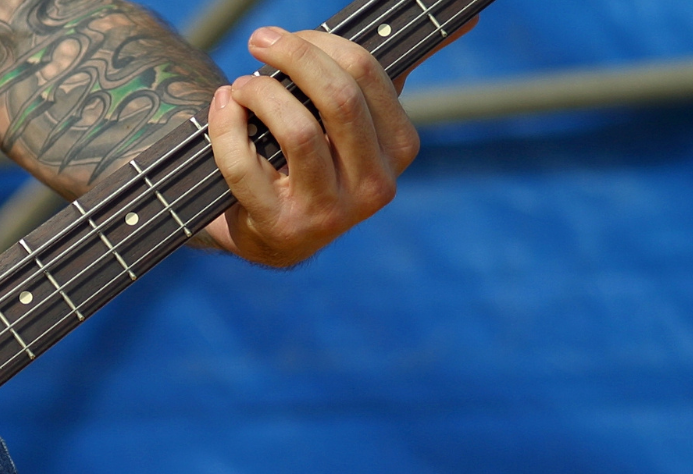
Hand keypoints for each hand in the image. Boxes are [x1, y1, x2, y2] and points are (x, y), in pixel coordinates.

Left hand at [203, 23, 471, 268]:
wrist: (269, 233)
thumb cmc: (314, 160)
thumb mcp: (360, 120)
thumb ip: (395, 72)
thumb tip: (469, 15)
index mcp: (400, 148)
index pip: (367, 75)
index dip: (319, 44)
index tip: (284, 38)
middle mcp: (374, 185)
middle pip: (338, 99)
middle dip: (292, 57)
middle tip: (258, 42)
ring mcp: (329, 212)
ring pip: (297, 130)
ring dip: (259, 94)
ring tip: (241, 86)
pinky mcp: (281, 227)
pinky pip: (246, 164)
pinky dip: (226, 127)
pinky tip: (223, 108)